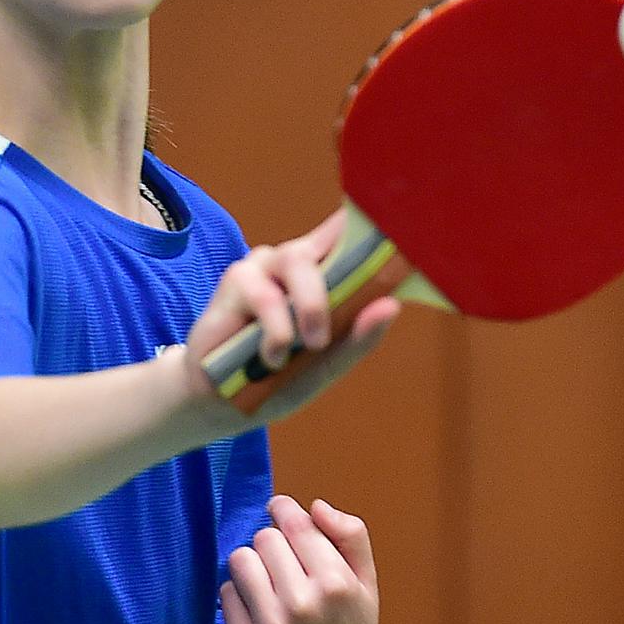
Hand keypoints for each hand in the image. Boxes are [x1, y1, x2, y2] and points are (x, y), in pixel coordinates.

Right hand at [181, 210, 400, 436]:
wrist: (226, 403)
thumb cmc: (281, 377)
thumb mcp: (328, 364)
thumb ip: (358, 337)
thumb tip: (391, 306)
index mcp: (325, 274)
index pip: (352, 233)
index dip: (372, 219)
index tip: (398, 219)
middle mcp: (296, 262)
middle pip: (330, 241)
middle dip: (339, 287)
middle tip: (327, 337)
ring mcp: (265, 266)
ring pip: (297, 260)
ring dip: (309, 307)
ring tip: (308, 346)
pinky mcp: (237, 279)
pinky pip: (265, 294)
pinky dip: (275, 331)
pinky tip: (272, 356)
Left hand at [220, 494, 378, 623]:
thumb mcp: (367, 588)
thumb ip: (351, 537)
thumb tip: (316, 506)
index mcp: (338, 584)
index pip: (295, 523)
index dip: (284, 510)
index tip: (280, 510)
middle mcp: (304, 604)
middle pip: (265, 538)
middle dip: (274, 544)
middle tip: (285, 564)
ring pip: (240, 559)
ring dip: (252, 565)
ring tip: (270, 583)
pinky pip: (226, 593)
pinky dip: (240, 595)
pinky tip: (261, 611)